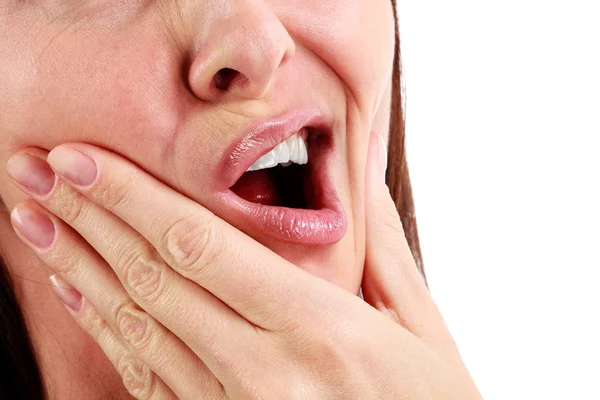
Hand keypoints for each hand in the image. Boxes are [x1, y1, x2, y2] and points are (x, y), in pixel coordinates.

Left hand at [7, 132, 479, 398]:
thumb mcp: (421, 327)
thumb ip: (384, 247)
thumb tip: (359, 174)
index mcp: (319, 329)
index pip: (201, 246)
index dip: (133, 198)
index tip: (82, 158)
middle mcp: (264, 371)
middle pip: (154, 280)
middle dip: (88, 218)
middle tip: (34, 171)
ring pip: (136, 328)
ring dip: (80, 267)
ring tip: (37, 221)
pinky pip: (145, 377)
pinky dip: (105, 328)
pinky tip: (78, 290)